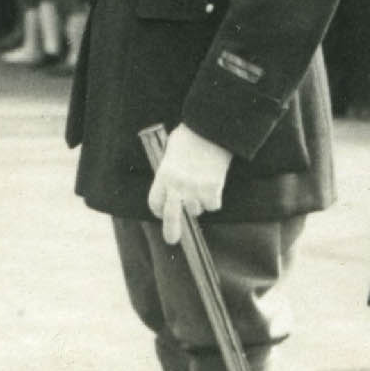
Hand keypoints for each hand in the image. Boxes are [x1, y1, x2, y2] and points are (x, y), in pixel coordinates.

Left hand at [145, 123, 233, 245]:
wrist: (212, 130)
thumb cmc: (190, 136)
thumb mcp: (170, 152)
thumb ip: (169, 169)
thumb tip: (170, 180)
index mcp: (163, 176)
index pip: (154, 202)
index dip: (158, 210)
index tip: (162, 212)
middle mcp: (177, 186)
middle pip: (171, 216)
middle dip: (171, 231)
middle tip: (172, 240)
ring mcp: (195, 189)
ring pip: (196, 210)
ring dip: (198, 204)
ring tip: (201, 186)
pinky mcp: (213, 189)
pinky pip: (213, 205)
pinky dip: (215, 199)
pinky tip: (214, 185)